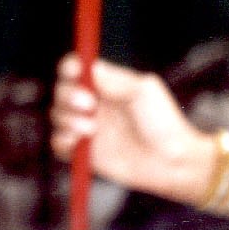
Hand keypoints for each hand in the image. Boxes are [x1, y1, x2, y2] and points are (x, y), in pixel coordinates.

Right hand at [50, 54, 214, 204]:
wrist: (171, 161)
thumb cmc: (163, 122)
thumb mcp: (144, 90)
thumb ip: (115, 78)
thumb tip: (89, 69)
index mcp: (104, 84)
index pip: (74, 68)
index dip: (69, 68)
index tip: (76, 73)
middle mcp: (91, 104)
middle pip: (61, 90)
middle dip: (68, 95)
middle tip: (89, 105)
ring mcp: (86, 128)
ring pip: (57, 115)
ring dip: (67, 119)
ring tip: (92, 129)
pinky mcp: (84, 153)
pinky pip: (58, 144)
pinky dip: (62, 141)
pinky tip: (79, 142)